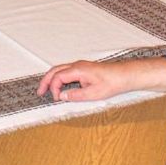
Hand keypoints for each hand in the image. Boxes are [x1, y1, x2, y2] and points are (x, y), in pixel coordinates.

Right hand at [37, 58, 165, 101]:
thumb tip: (62, 97)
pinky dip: (60, 78)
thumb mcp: (93, 94)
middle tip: (40, 92)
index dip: (53, 88)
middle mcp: (77, 65)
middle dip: (45, 81)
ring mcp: (80, 66)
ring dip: (52, 79)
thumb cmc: (112, 82)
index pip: (58, 77)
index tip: (56, 98)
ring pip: (60, 70)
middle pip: (55, 71)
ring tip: (47, 90)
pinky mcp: (84, 69)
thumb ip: (75, 96)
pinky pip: (67, 72)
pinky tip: (61, 87)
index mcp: (78, 69)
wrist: (125, 76)